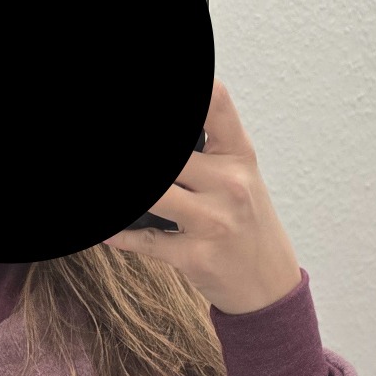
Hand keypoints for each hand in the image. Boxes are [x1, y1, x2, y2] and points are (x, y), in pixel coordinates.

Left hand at [103, 80, 301, 313]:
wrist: (268, 286)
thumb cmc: (246, 224)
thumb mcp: (239, 176)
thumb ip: (207, 147)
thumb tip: (175, 135)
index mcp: (239, 155)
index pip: (215, 102)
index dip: (193, 89)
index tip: (165, 90)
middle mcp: (230, 184)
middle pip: (172, 153)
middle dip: (139, 153)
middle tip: (121, 152)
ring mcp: (213, 221)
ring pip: (154, 193)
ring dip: (130, 194)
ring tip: (115, 184)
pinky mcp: (195, 256)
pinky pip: (144, 240)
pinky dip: (120, 234)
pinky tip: (107, 230)